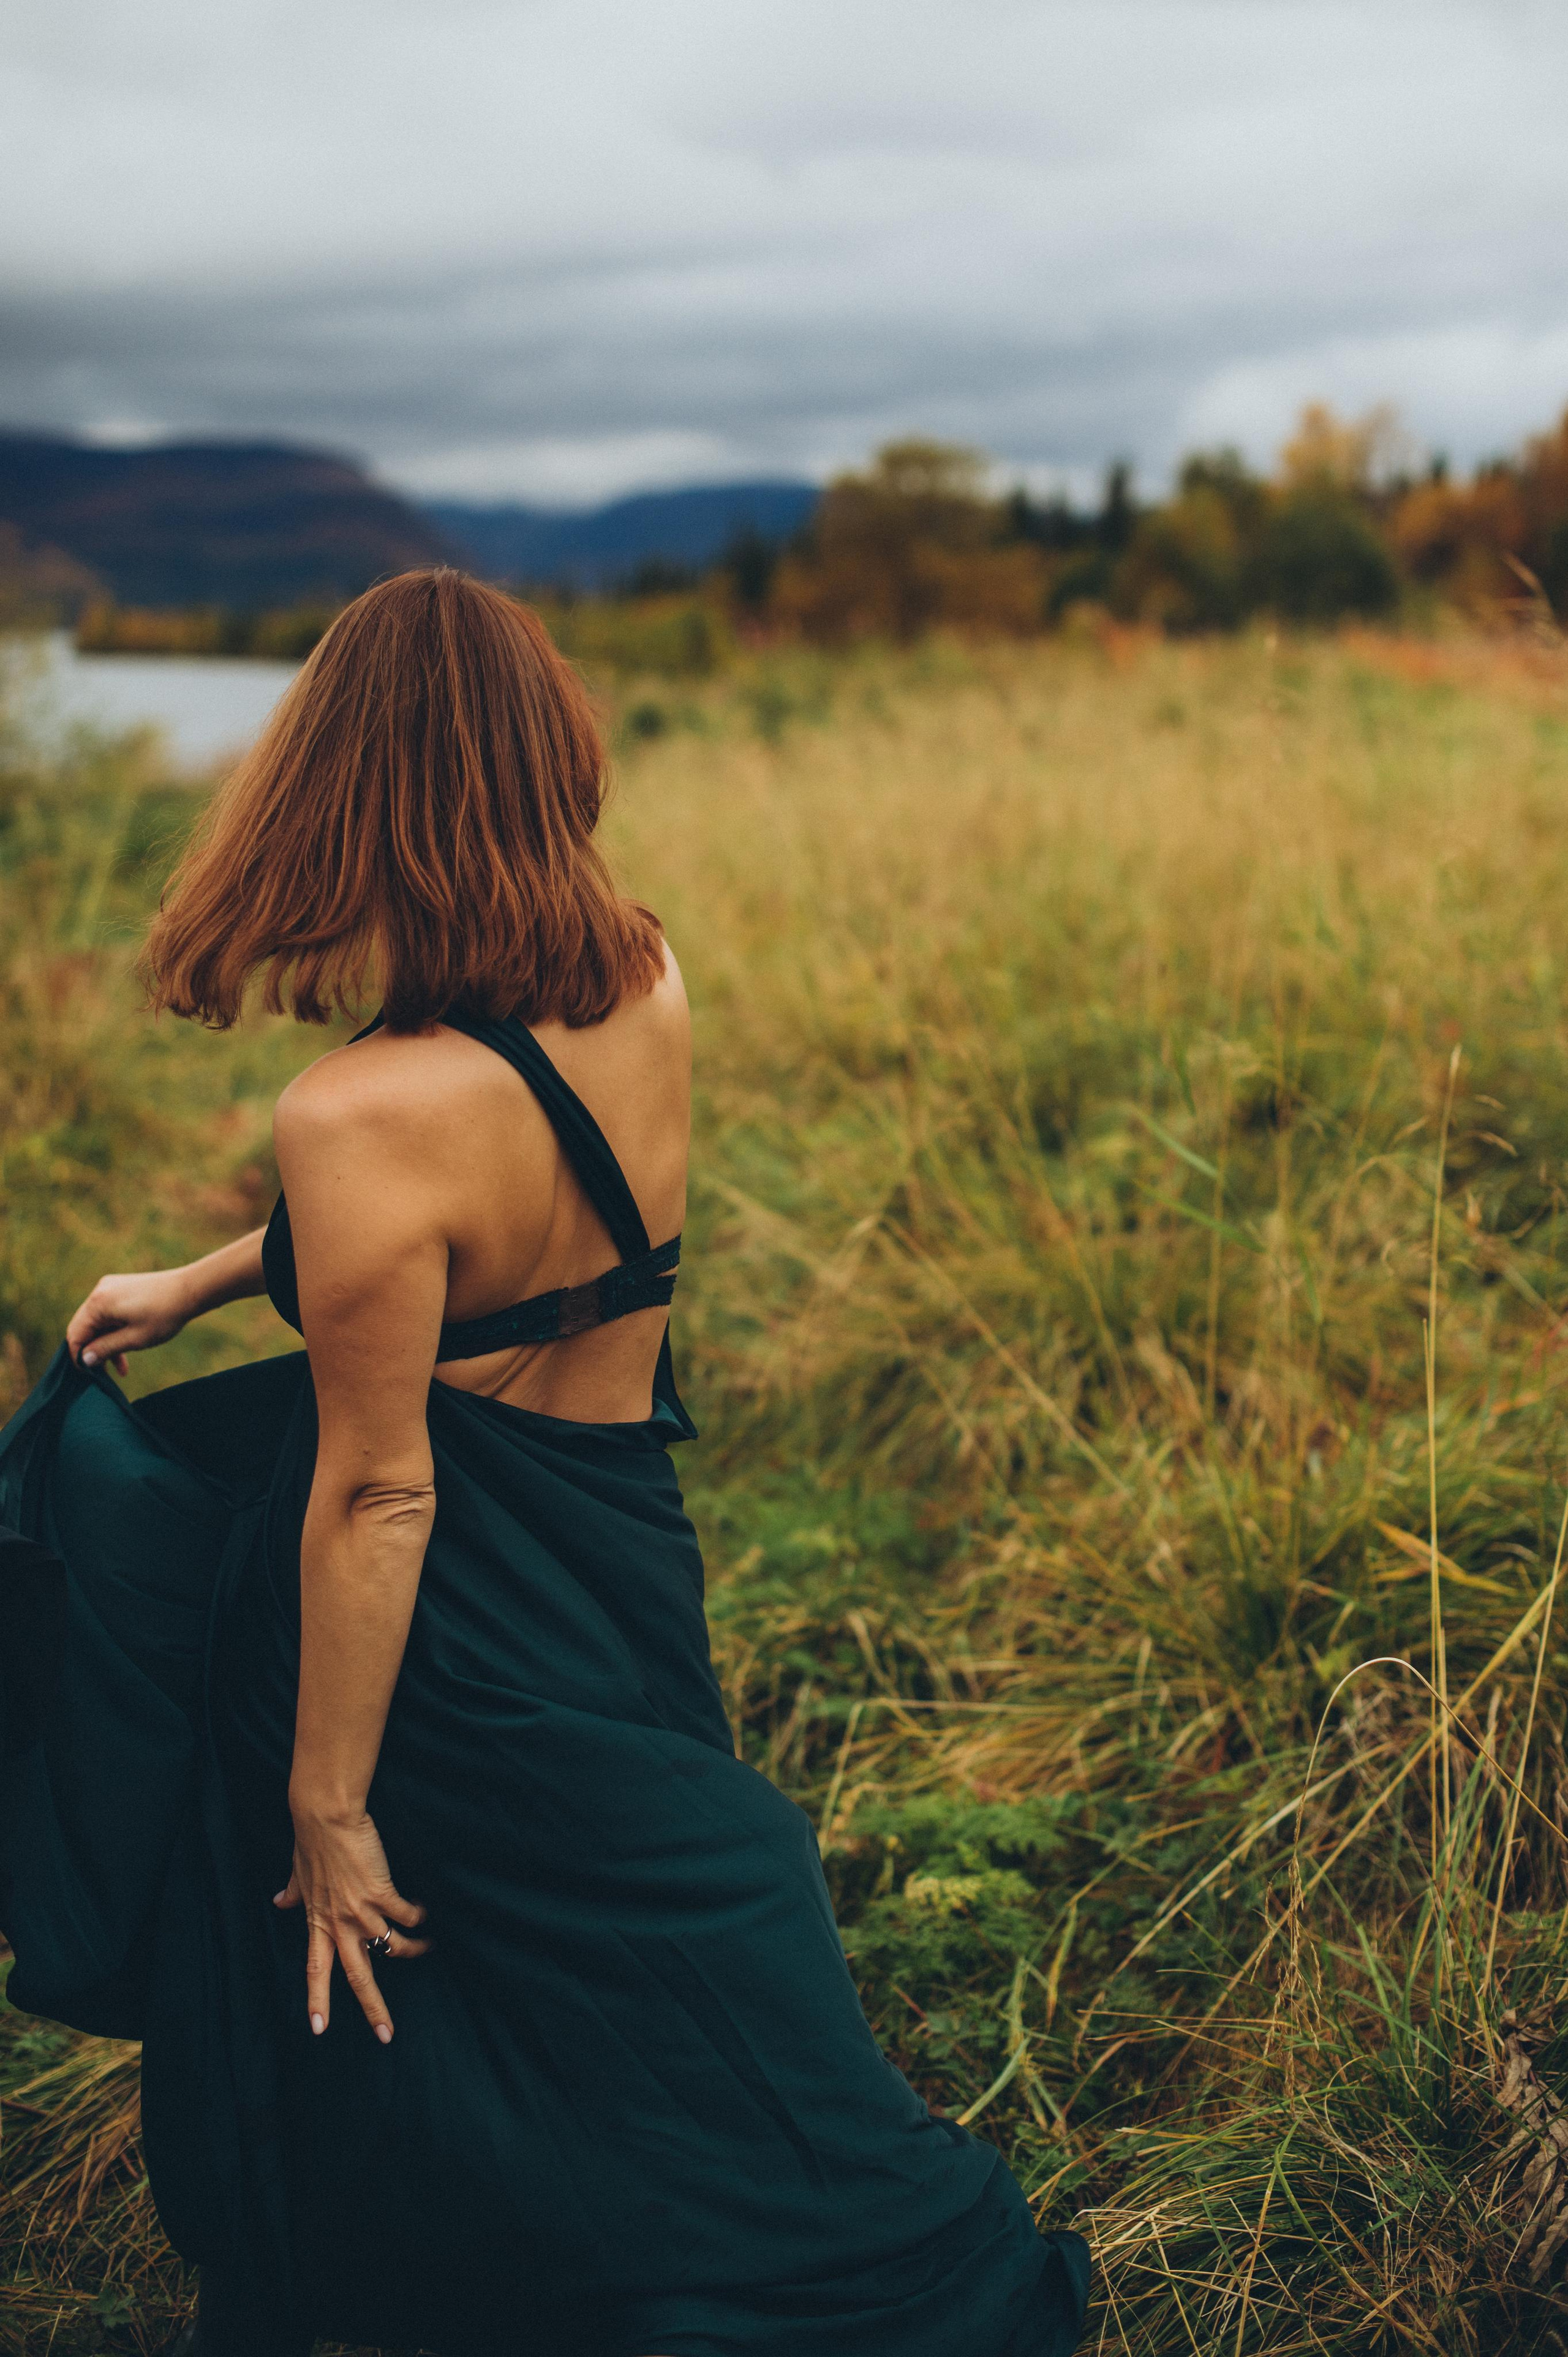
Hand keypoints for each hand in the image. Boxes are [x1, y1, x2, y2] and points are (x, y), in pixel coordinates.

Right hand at [66, 1267, 196, 1375]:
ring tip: (121, 1368)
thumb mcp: (133, 1339)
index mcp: (98, 1303)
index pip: (75, 1334)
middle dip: (93, 1351)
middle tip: (104, 1374)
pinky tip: (126, 1349)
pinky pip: (109, 1313)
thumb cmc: (163, 1315)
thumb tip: (84, 1360)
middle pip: (85, 1327)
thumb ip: (106, 1349)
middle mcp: (99, 1291)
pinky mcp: (121, 1288)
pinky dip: (114, 1330)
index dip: (78, 1356)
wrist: (190, 1290)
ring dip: (107, 1343)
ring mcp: (110, 1287)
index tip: (88, 1375)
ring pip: (98, 1322)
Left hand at [275, 1803, 429, 2042]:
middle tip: (386, 2035)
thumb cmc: (311, 1840)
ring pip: (392, 1946)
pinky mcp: (381, 1892)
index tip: (318, 2030)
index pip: (315, 1971)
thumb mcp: (298, 1872)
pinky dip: (419, 1916)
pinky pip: (407, 1914)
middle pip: (358, 1976)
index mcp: (317, 1922)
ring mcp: (361, 1911)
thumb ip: (292, 1892)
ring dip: (412, 1950)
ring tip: (427, 1948)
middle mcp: (339, 1924)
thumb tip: (279, 1902)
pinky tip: (426, 1913)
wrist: (326, 1816)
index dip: (317, 2001)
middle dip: (373, 2008)